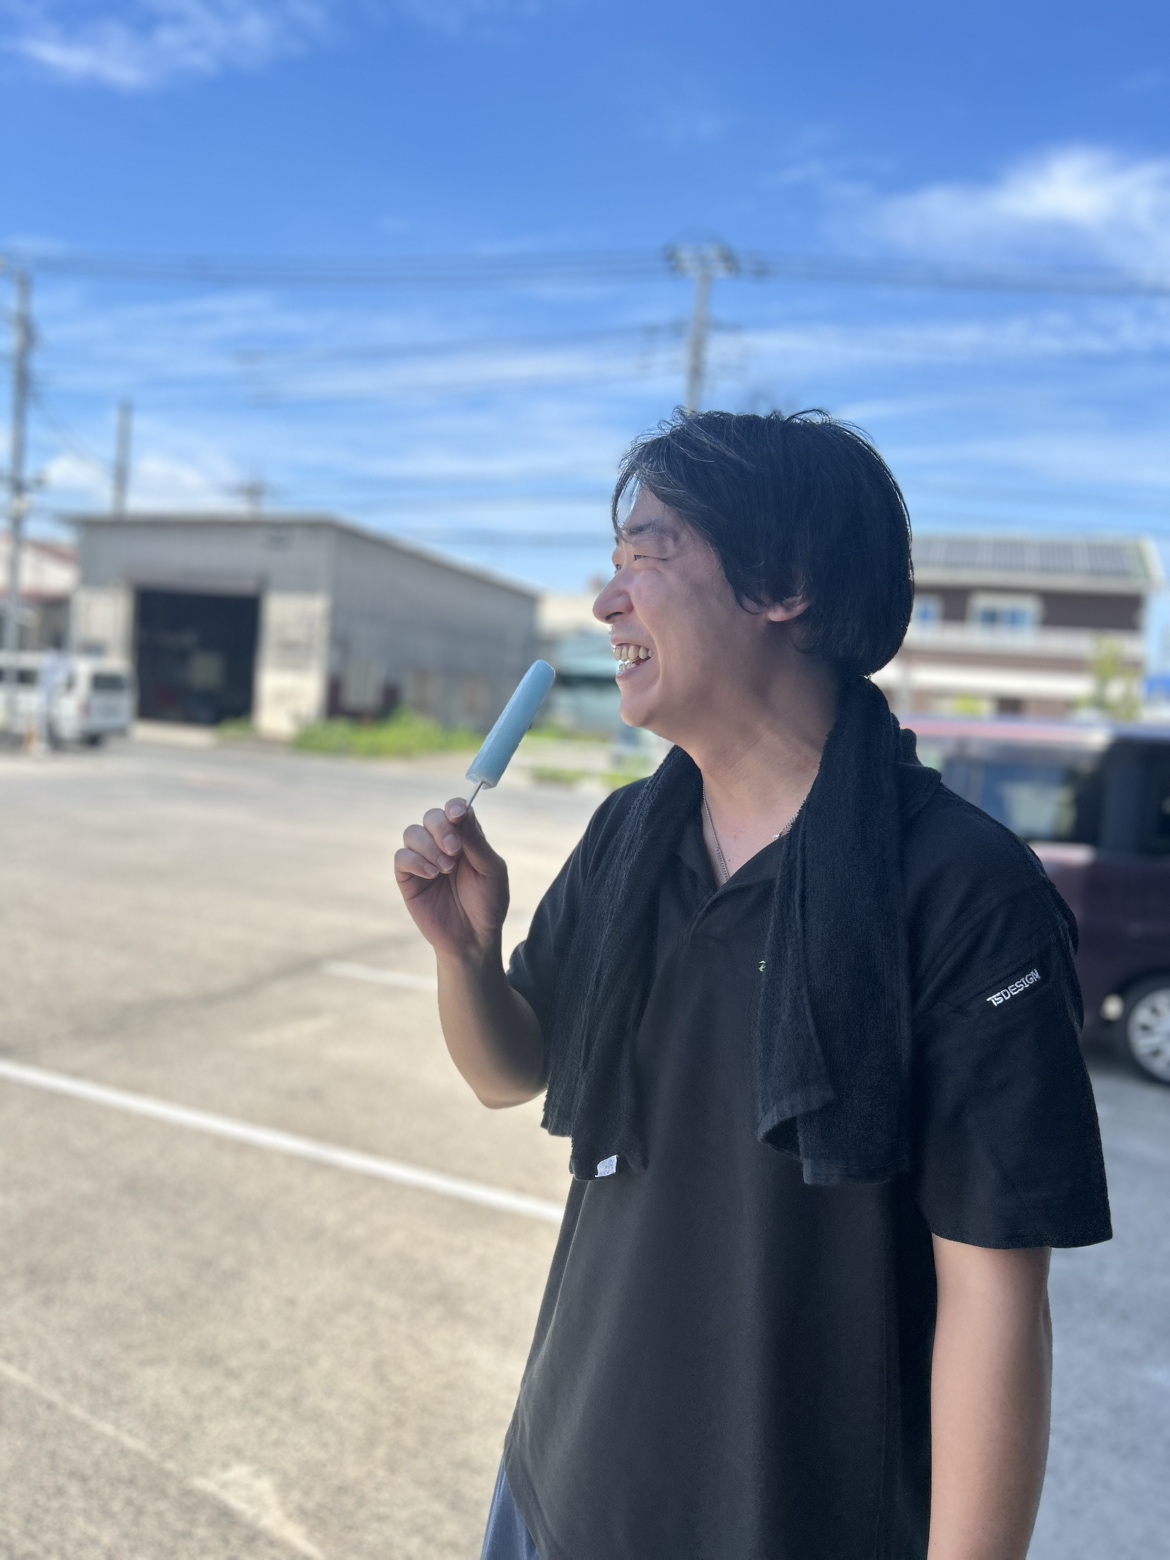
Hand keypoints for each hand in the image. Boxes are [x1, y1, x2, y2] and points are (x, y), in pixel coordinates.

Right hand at [394, 799, 508, 961]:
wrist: (473, 938)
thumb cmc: (488, 903)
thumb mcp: (490, 870)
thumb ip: (476, 841)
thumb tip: (461, 810)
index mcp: (466, 839)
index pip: (455, 810)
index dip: (454, 807)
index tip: (457, 813)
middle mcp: (443, 845)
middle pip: (431, 817)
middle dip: (441, 828)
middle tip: (454, 850)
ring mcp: (424, 860)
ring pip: (412, 833)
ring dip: (429, 846)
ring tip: (445, 869)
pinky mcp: (408, 878)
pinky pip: (401, 856)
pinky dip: (415, 861)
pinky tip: (432, 875)